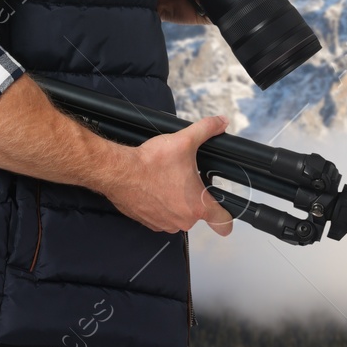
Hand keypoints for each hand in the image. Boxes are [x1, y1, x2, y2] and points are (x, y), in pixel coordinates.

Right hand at [100, 115, 233, 236]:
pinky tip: (154, 188)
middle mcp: (182, 220)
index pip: (222, 222)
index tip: (227, 218)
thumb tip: (221, 122)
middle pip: (197, 212)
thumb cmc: (150, 163)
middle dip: (193, 196)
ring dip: (175, 201)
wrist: (119, 172)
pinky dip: (159, 204)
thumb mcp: (184, 141)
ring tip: (167, 181)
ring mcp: (163, 224)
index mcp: (197, 206)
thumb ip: (207, 129)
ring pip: (178, 214)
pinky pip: (161, 216)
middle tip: (183, 179)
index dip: (227, 219)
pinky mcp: (148, 222)